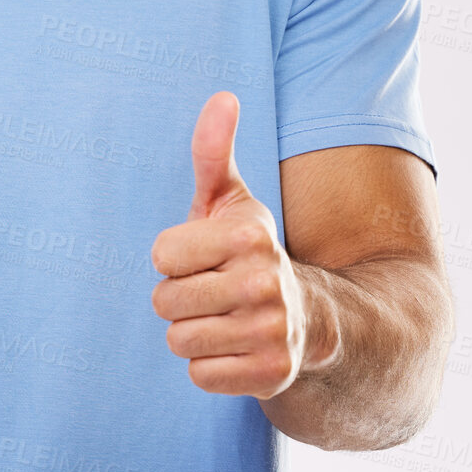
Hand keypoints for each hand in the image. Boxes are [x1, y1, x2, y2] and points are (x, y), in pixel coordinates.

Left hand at [150, 92, 331, 398]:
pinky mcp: (271, 375)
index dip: (174, 258)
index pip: (161, 255)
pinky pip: (198, 374)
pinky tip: (235, 347)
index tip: (204, 257)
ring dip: (192, 332)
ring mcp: (271, 332)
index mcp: (249, 236)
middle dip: (179, 297)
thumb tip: (223, 96)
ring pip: (178, 340)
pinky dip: (209, 365)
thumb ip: (213, 150)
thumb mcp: (231, 200)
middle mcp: (265, 283)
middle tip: (212, 290)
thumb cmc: (247, 251)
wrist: (310, 317)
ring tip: (222, 318)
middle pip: (165, 301)